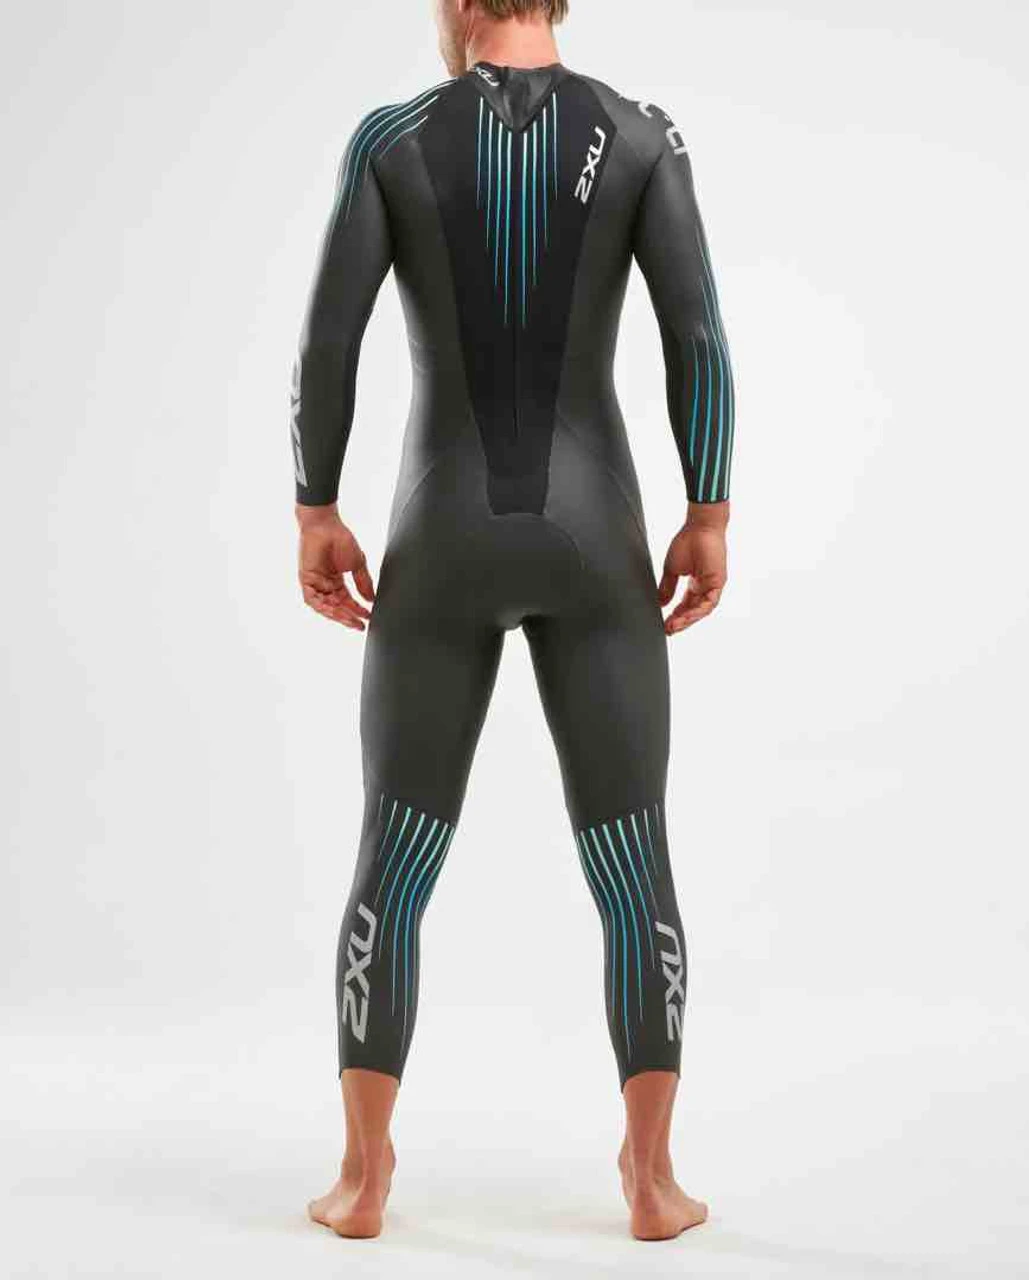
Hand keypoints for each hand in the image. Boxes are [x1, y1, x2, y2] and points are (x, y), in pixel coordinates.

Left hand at [296, 504, 375, 630]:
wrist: (326, 525)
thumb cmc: (340, 538)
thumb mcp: (357, 564)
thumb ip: (364, 583)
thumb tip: (372, 600)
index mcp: (336, 581)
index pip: (348, 601)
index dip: (358, 611)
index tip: (368, 617)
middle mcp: (325, 584)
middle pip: (337, 607)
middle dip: (348, 617)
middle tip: (360, 625)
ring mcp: (315, 583)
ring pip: (325, 606)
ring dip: (338, 615)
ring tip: (350, 621)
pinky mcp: (306, 580)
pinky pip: (312, 599)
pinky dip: (323, 607)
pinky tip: (335, 612)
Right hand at [658, 503, 728, 634]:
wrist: (699, 526)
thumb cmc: (688, 541)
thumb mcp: (672, 569)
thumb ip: (666, 588)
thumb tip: (660, 604)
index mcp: (695, 583)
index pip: (685, 606)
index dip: (674, 616)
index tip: (663, 624)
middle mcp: (705, 587)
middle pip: (693, 611)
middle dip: (680, 622)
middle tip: (667, 630)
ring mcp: (713, 586)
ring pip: (701, 610)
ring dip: (687, 620)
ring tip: (673, 626)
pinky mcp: (718, 582)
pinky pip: (709, 603)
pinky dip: (697, 611)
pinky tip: (686, 616)